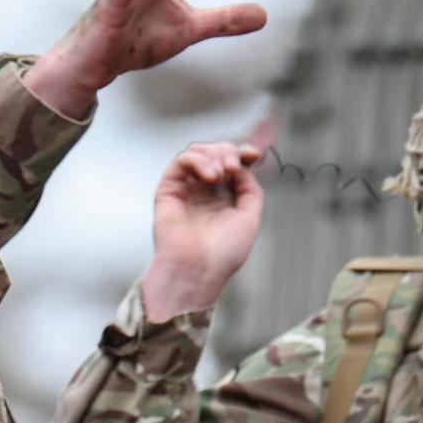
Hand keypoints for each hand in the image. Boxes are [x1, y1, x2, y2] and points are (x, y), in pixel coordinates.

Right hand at [141, 141, 265, 321]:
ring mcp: (187, 189)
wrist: (198, 270)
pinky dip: (198, 159)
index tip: (253, 154)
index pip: (232, 165)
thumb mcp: (250, 218)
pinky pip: (182, 161)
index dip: (243, 154)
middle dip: (228, 152)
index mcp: (224, 199)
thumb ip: (250, 189)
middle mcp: (205, 192)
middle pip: (216, 154)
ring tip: (221, 173)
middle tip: (233, 167)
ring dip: (214, 154)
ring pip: (198, 152)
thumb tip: (244, 167)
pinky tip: (210, 175)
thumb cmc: (223, 253)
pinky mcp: (169, 189)